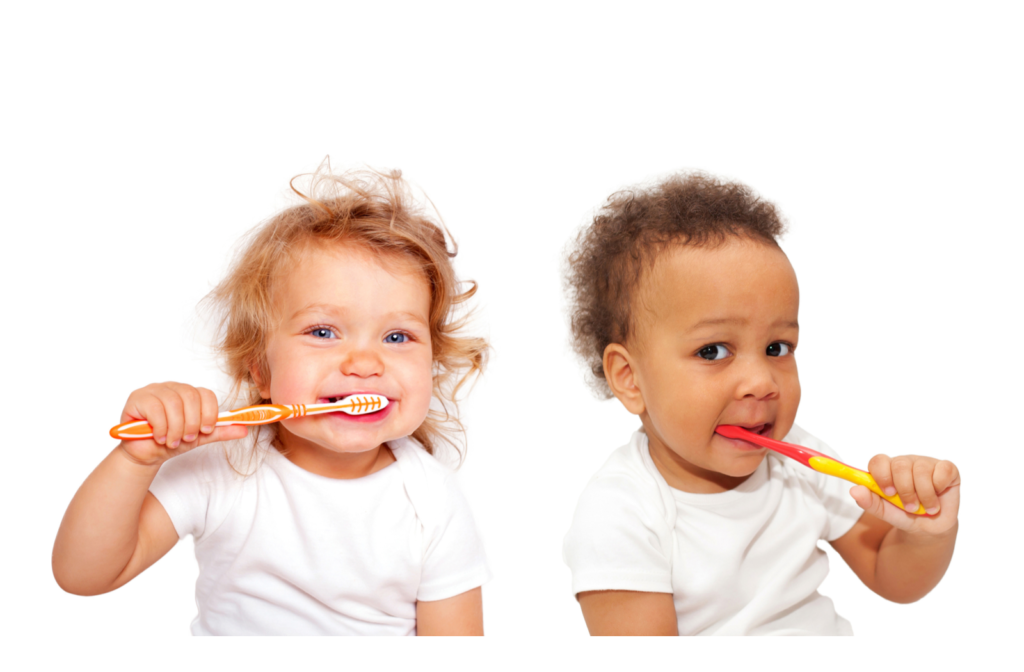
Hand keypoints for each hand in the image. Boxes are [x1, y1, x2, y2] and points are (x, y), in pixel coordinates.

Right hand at [117, 382, 248, 465]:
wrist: (145, 454)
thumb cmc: (171, 442)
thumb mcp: (199, 438)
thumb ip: (220, 432)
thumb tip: (244, 430)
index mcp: (189, 394)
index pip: (206, 394)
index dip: (209, 413)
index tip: (206, 430)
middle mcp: (172, 388)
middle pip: (190, 396)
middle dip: (192, 423)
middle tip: (187, 439)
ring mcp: (154, 390)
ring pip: (173, 403)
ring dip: (176, 428)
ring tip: (172, 441)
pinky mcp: (137, 398)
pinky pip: (155, 408)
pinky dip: (161, 427)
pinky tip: (160, 437)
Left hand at [849, 454, 959, 534]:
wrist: (929, 528)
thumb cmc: (904, 515)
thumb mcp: (884, 512)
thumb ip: (869, 501)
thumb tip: (854, 490)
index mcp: (887, 469)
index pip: (879, 461)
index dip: (882, 476)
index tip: (888, 493)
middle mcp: (905, 463)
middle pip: (900, 465)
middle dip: (905, 490)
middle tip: (909, 507)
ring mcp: (926, 463)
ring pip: (922, 469)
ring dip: (923, 495)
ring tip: (925, 508)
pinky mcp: (947, 469)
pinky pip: (943, 470)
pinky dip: (939, 488)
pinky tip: (938, 497)